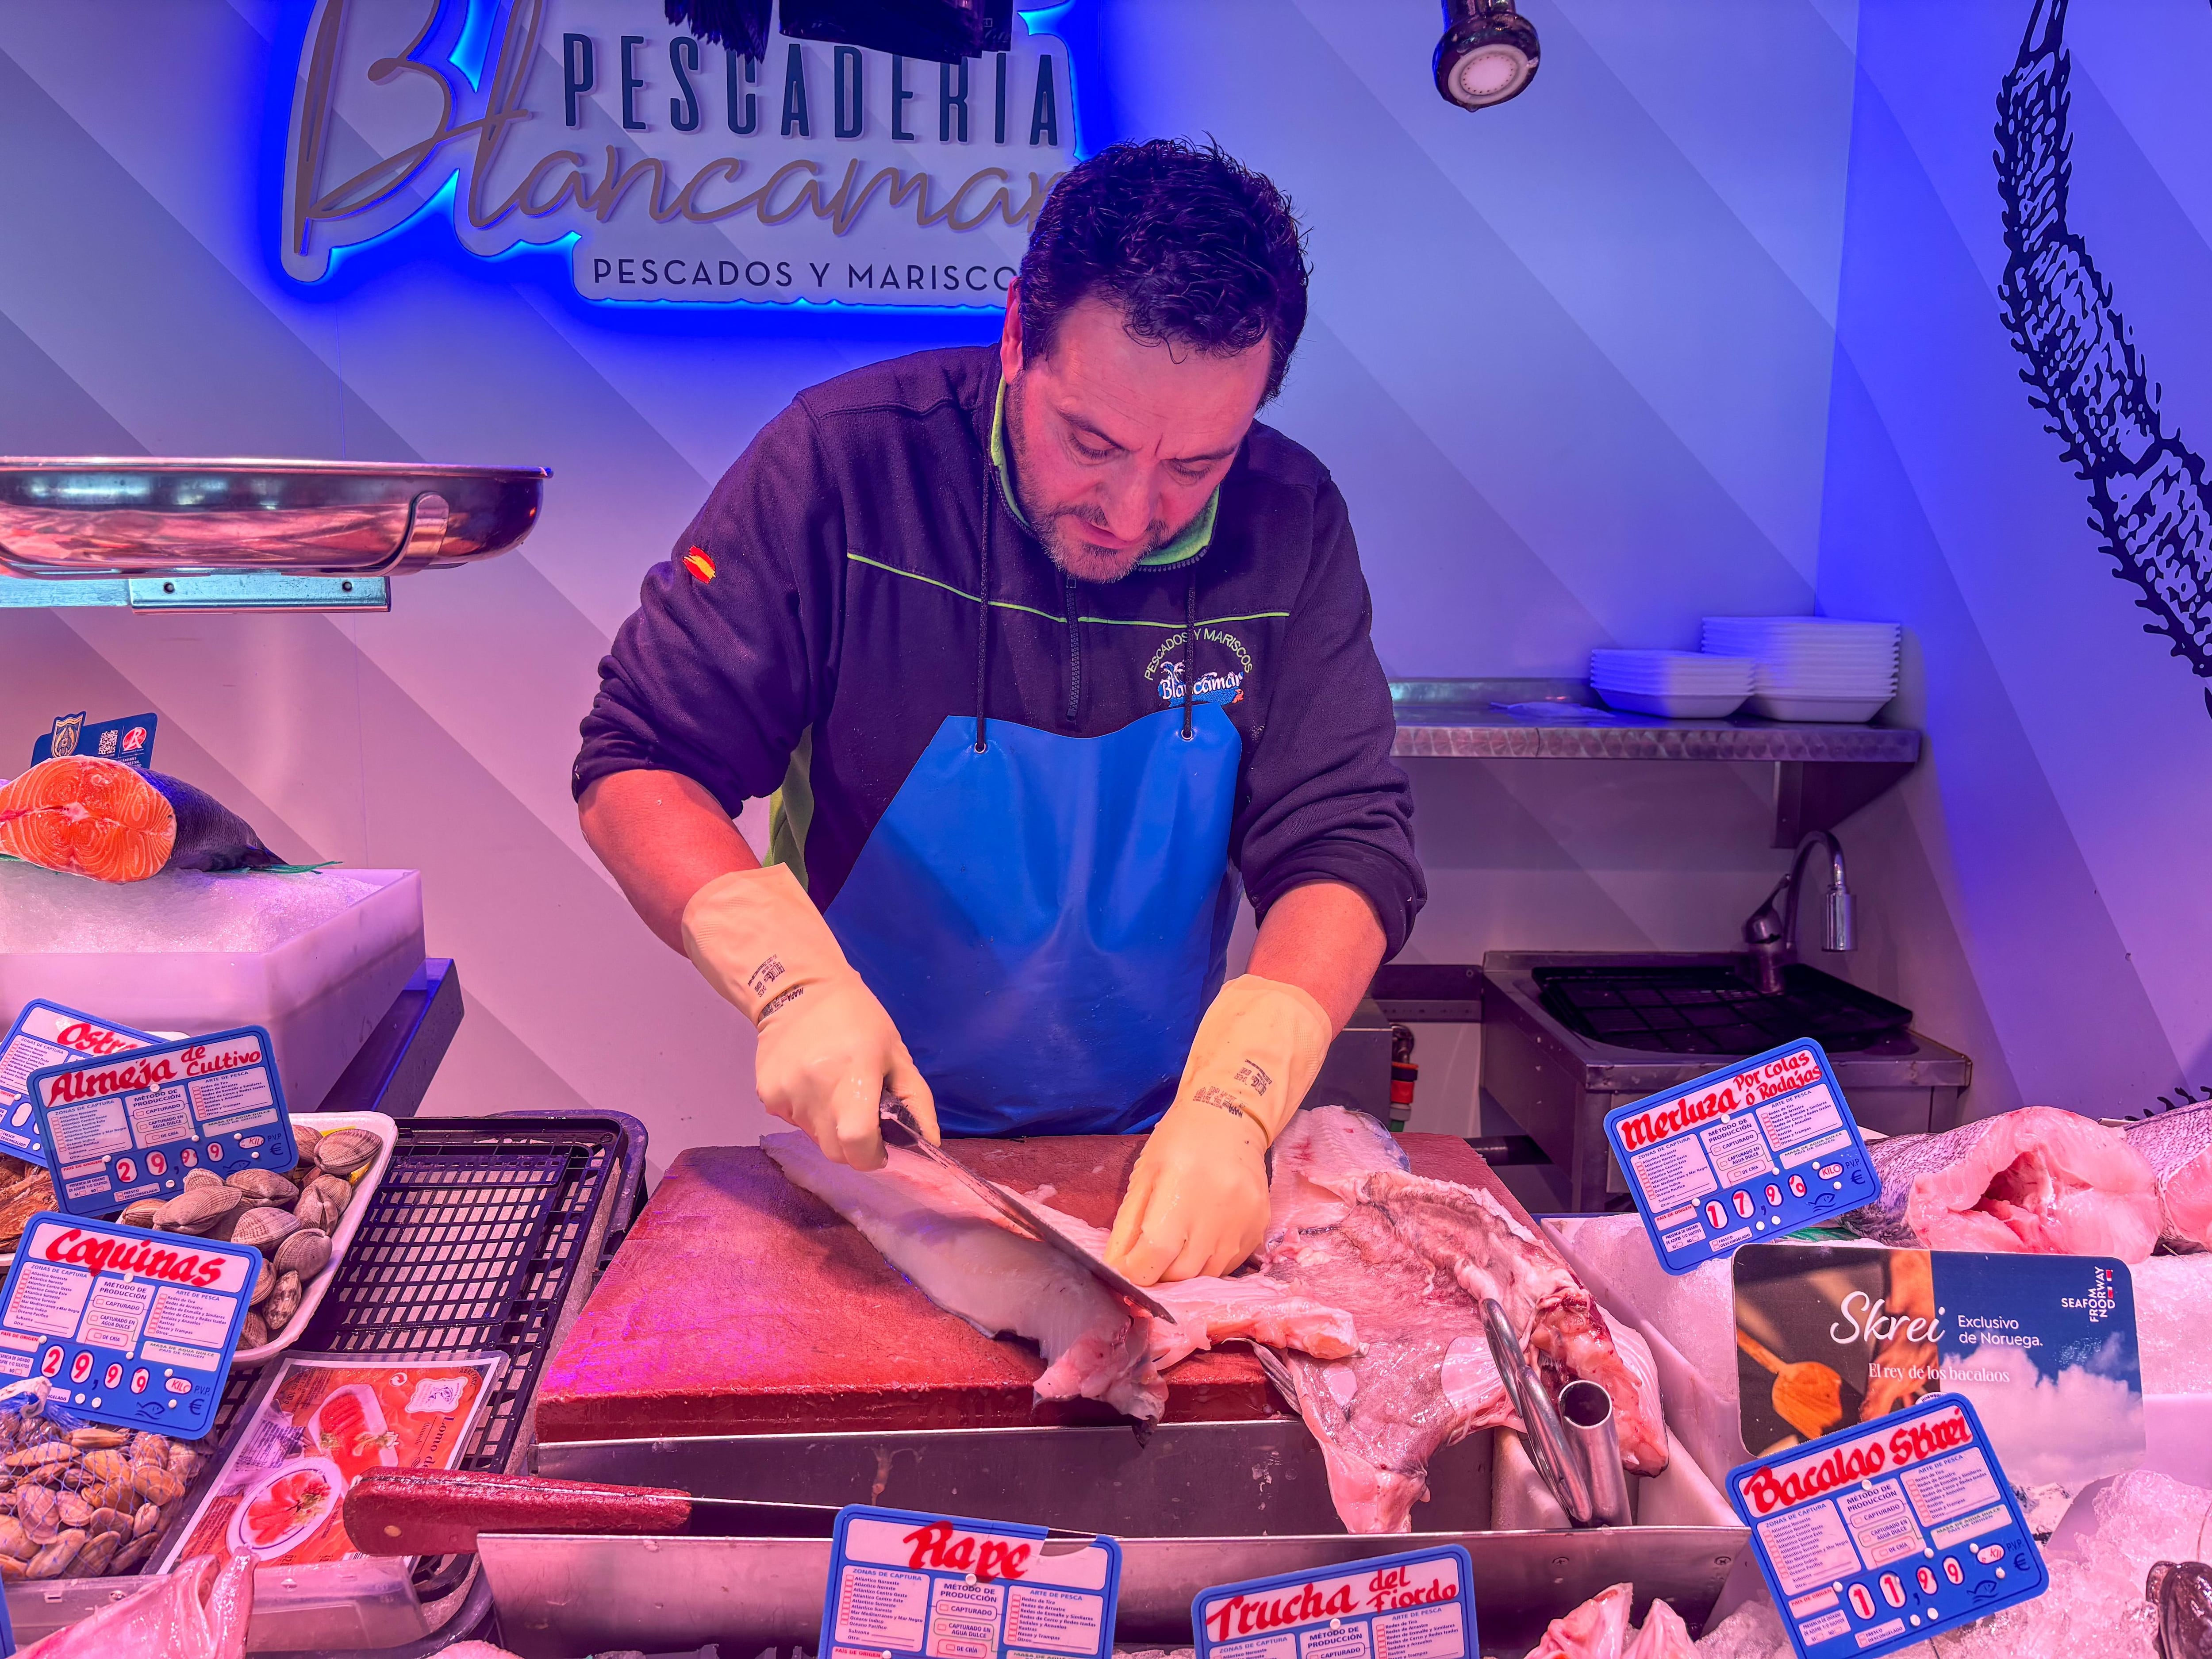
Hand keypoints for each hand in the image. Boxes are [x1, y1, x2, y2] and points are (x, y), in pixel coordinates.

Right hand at [683, 865, 937, 1168]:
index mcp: (855, 1075)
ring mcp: (786, 1093)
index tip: (880, 1147)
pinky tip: (811, 1081)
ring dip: (829, 1126)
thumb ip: (916, 1102)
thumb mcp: (897, 1053)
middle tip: (860, 1115)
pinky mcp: (766, 1094)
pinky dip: (807, 1112)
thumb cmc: (858, 1019)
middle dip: (853, 1145)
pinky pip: (793, 1121)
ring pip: (814, 1136)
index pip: (857, 1142)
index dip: (872, 1156)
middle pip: (835, 1151)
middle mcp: (816, 1089)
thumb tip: (930, 1145)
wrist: (798, 988)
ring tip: (833, 1087)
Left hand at [1105, 975, 1330, 1284]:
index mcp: (1182, 1188)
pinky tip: (1199, 1241)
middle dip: (1158, 1275)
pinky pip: (1228, 1264)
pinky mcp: (1259, 1228)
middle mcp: (1218, 1209)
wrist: (1231, 1119)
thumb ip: (1128, 1225)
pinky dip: (1208, 1263)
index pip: (1156, 1252)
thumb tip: (1116, 1270)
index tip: (1126, 1271)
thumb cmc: (1178, 1143)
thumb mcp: (1143, 1176)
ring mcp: (1244, 1222)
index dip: (1135, 1271)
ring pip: (1207, 1274)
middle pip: (1182, 1272)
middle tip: (1148, 1261)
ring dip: (1184, 1273)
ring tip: (1174, 1249)